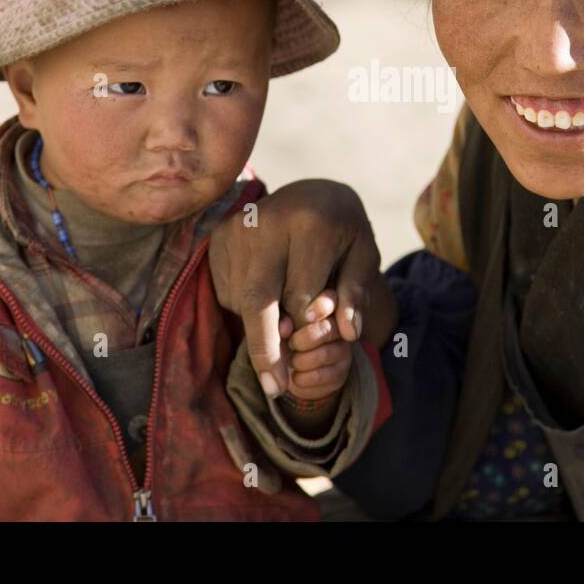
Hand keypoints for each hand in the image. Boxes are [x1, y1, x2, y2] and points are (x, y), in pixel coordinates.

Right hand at [209, 179, 380, 395]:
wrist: (313, 194)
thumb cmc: (344, 231)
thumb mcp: (363, 256)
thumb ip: (357, 293)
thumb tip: (349, 333)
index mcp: (310, 223)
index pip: (300, 295)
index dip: (303, 333)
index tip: (298, 367)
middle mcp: (267, 222)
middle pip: (258, 299)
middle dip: (265, 349)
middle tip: (274, 389)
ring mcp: (237, 228)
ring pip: (241, 299)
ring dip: (259, 322)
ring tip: (285, 311)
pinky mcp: (219, 237)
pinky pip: (227, 290)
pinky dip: (244, 305)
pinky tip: (268, 288)